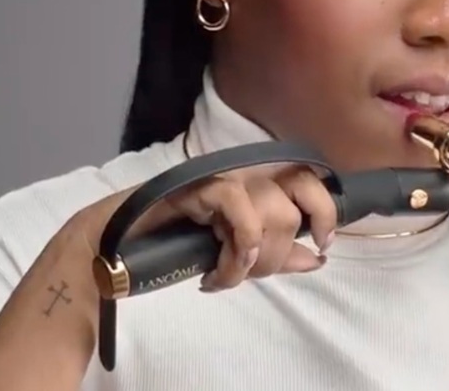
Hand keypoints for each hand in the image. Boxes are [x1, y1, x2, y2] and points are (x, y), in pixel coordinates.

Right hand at [174, 165, 336, 290]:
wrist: (124, 238)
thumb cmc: (180, 241)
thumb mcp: (241, 253)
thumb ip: (280, 254)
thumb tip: (318, 259)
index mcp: (262, 184)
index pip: (311, 181)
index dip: (324, 212)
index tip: (322, 245)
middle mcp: (249, 174)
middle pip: (296, 203)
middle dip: (278, 252)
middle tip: (249, 271)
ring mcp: (226, 176)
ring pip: (274, 210)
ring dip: (252, 260)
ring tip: (222, 274)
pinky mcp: (203, 184)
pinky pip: (239, 207)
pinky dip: (237, 246)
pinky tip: (216, 270)